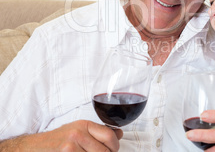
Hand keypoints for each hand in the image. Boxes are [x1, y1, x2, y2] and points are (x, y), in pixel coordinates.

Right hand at [1, 120, 122, 150]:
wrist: (35, 147)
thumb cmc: (58, 139)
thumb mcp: (79, 130)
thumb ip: (99, 132)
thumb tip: (119, 133)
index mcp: (84, 125)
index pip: (109, 135)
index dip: (115, 145)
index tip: (114, 149)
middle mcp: (78, 134)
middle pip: (104, 151)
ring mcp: (71, 147)